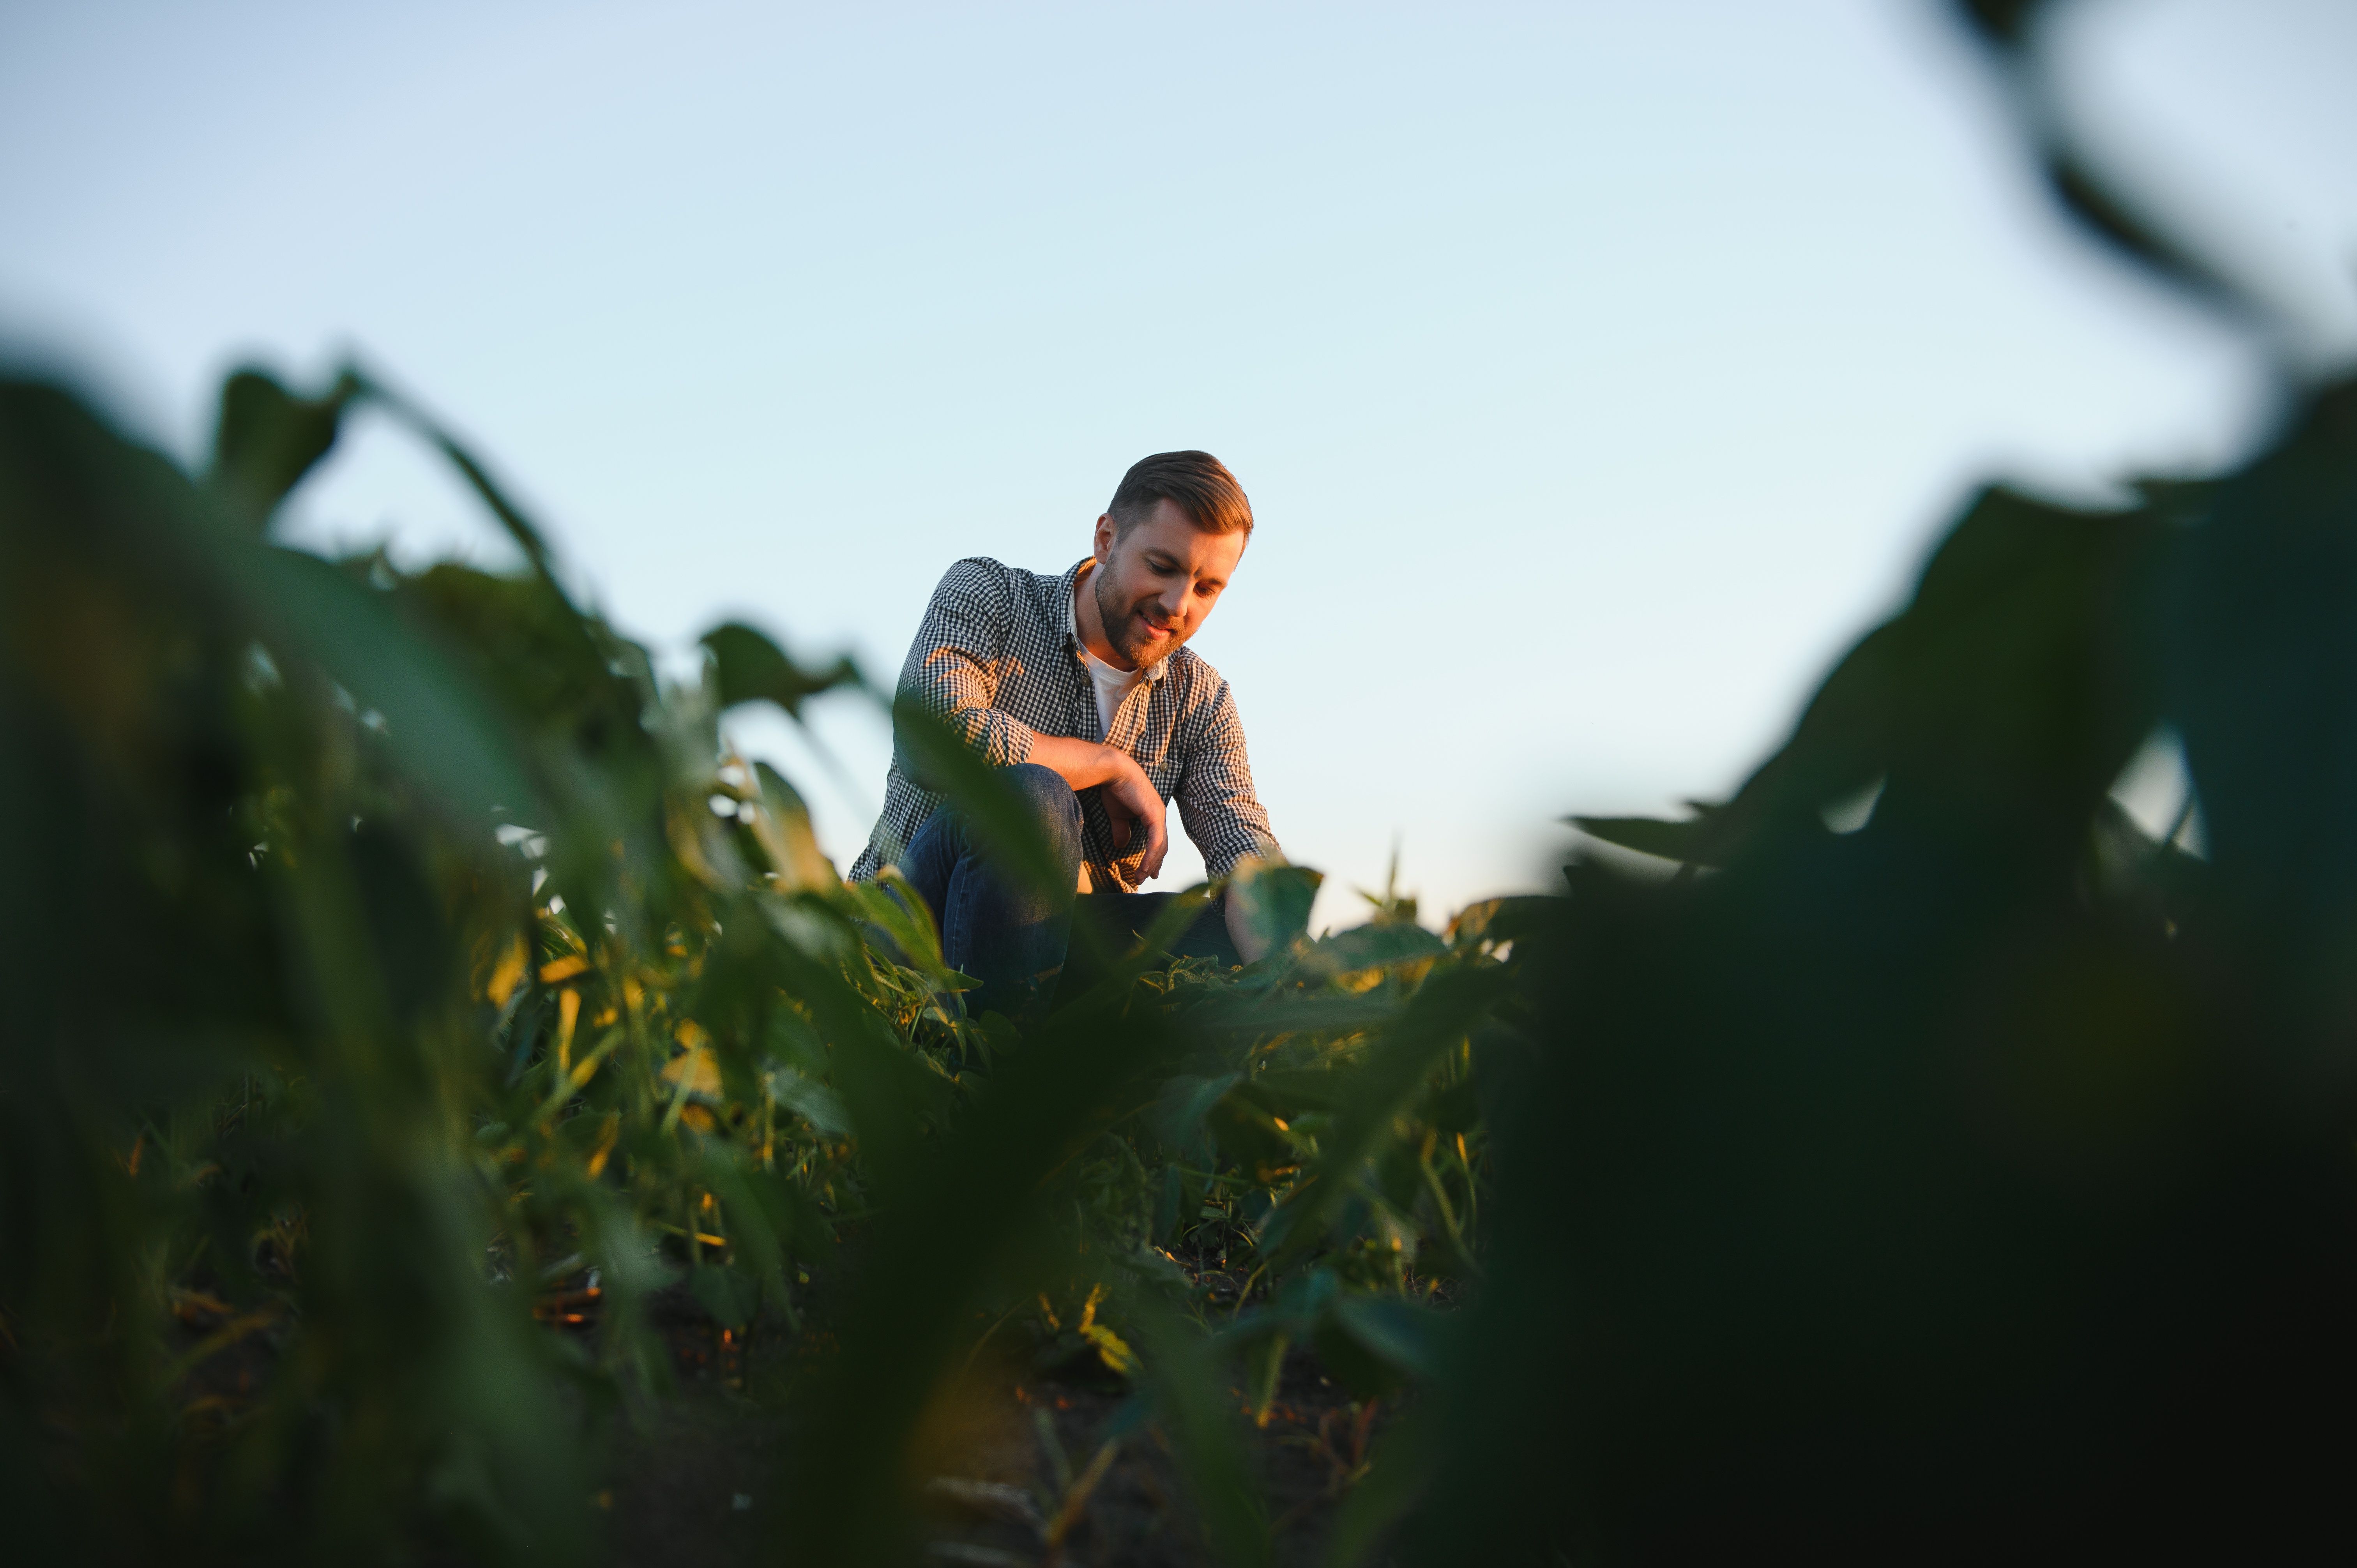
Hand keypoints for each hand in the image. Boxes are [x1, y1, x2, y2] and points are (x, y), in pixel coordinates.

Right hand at [1023, 734, 1169, 879]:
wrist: (1113, 771)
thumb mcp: (1118, 815)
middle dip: (1154, 864)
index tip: (1147, 871)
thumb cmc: (1114, 788)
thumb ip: (1121, 829)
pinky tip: (1145, 867)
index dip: (1153, 856)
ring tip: (1141, 877)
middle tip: (1146, 878)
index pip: (1157, 840)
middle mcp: (1159, 815)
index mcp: (1152, 814)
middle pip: (1161, 846)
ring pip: (1160, 847)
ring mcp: (1159, 815)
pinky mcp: (1154, 815)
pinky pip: (1155, 842)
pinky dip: (1151, 856)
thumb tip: (1120, 845)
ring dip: (1151, 864)